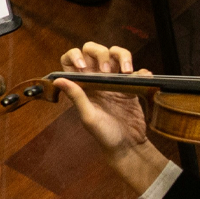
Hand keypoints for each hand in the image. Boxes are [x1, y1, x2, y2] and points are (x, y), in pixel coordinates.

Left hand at [56, 42, 166, 193]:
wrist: (128, 147)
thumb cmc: (105, 135)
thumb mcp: (89, 117)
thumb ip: (76, 97)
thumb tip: (59, 80)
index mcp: (81, 84)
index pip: (71, 59)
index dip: (74, 56)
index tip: (83, 67)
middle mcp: (96, 79)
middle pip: (94, 51)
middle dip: (100, 53)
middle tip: (106, 71)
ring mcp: (115, 82)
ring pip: (115, 55)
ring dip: (121, 56)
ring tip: (126, 71)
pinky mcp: (131, 87)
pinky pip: (136, 71)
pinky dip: (140, 71)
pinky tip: (141, 77)